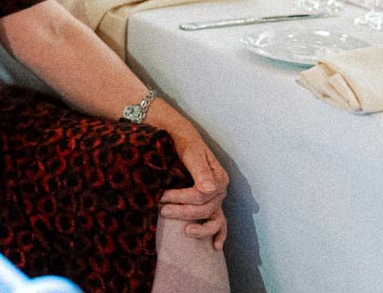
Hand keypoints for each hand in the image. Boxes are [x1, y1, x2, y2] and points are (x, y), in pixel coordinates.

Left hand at [157, 112, 228, 249]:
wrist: (178, 136)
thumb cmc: (182, 142)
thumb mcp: (190, 151)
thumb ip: (199, 170)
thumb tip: (209, 190)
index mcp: (218, 178)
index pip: (201, 195)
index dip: (180, 197)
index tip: (161, 195)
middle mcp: (220, 190)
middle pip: (204, 208)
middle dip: (182, 211)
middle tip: (161, 210)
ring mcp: (217, 199)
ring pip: (213, 219)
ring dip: (200, 228)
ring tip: (185, 231)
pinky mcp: (210, 204)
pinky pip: (219, 222)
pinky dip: (219, 234)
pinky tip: (215, 246)